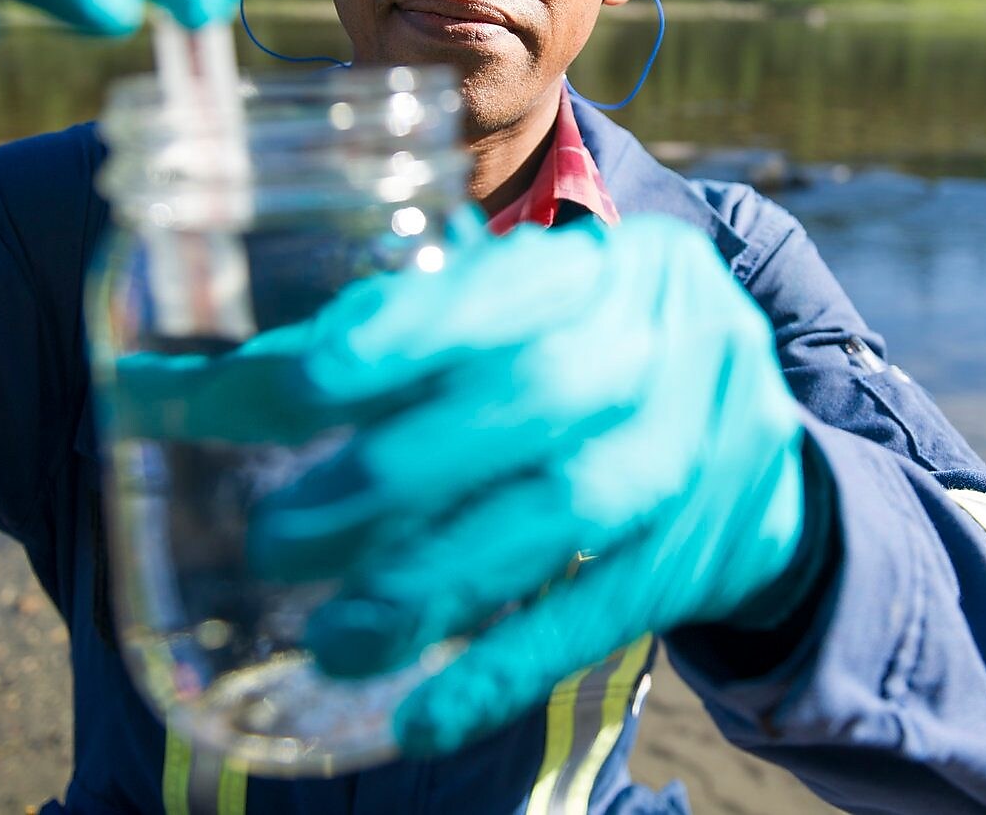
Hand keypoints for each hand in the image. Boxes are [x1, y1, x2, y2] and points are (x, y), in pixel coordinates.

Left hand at [129, 214, 825, 755]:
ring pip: (565, 514)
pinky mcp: (695, 554)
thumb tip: (227, 383)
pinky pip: (603, 614)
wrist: (757, 445)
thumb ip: (406, 338)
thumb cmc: (589, 359)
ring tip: (330, 637)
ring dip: (434, 581)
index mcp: (602, 267)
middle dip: (392, 472)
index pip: (497, 286)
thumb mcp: (528, 318)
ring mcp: (690, 451)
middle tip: (274, 539)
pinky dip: (506, 668)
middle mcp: (659, 344)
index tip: (283, 384)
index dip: (395, 332)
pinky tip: (419, 718)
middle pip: (533, 398)